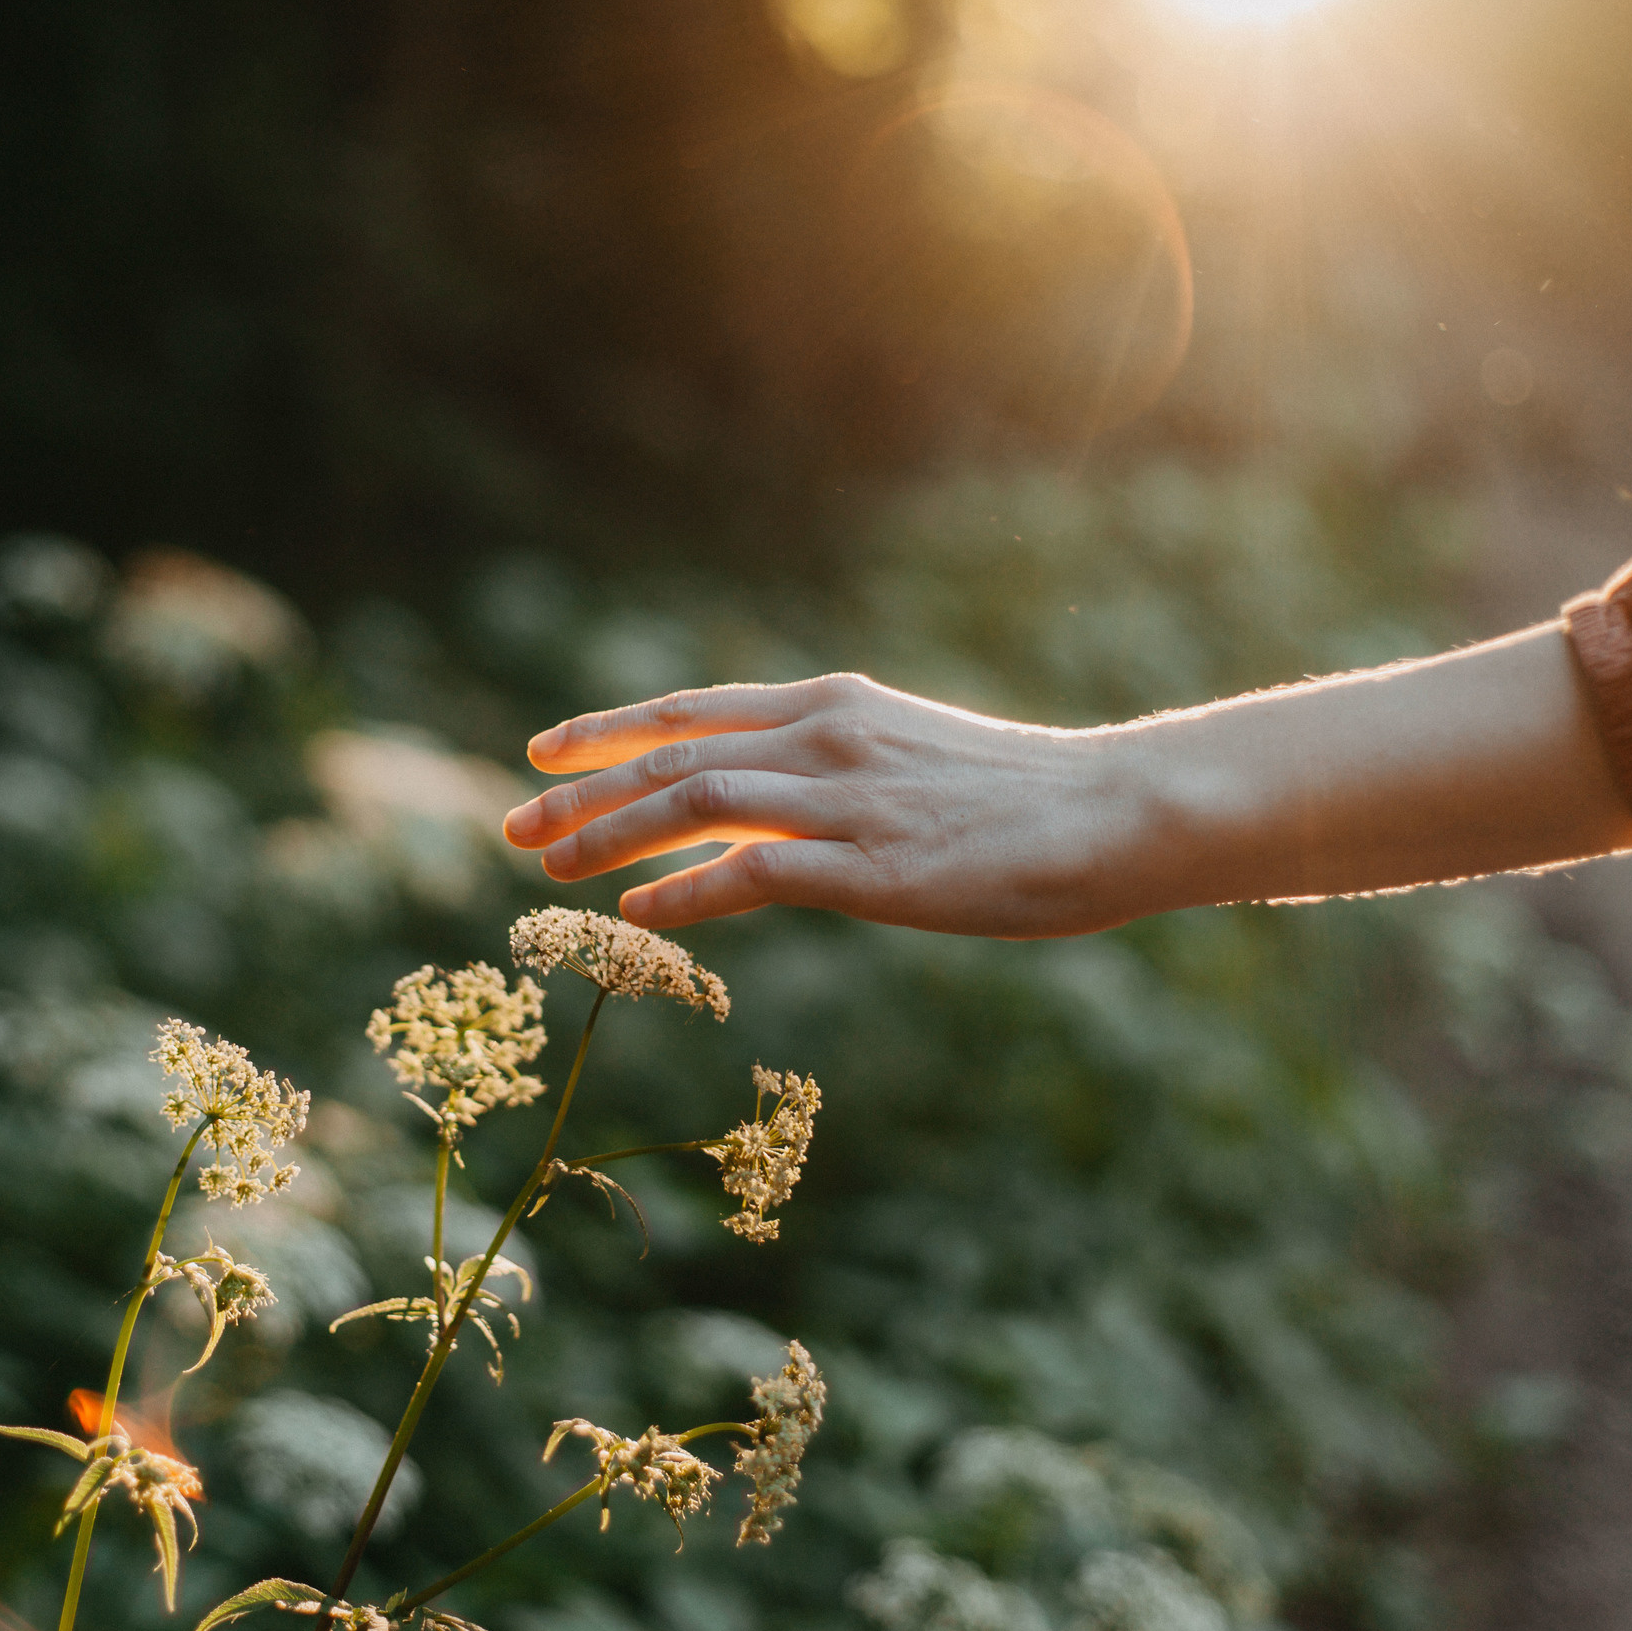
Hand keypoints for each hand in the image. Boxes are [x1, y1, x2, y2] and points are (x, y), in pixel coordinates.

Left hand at [502, 627, 1631, 936]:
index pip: (691, 710)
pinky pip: (748, 875)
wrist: (1117, 812)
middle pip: (670, 753)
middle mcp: (825, 737)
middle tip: (514, 827)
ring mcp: (844, 800)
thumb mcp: (911, 763)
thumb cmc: (1023, 798)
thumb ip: (834, 775)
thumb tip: (768, 817)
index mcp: (833, 707)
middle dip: (582, 791)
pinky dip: (681, 895)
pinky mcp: (869, 866)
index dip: (609, 732)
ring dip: (609, 837)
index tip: (542, 752)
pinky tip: (634, 922)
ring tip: (548, 871)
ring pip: (691, 802)